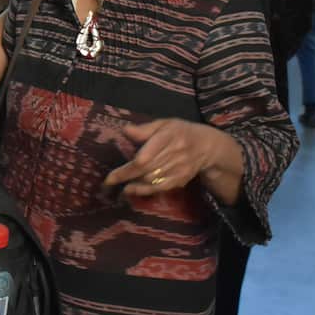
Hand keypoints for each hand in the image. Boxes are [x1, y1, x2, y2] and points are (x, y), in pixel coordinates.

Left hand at [103, 118, 225, 197]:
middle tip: (107, 183)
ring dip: (133, 185)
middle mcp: (175, 154)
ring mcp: (179, 169)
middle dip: (125, 176)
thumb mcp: (164, 123)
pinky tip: (132, 190)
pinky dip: (145, 190)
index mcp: (169, 136)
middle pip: (146, 169)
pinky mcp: (181, 179)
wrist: (207, 146)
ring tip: (118, 186)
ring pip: (152, 180)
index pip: (146, 156)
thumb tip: (125, 130)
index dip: (128, 167)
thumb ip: (145, 129)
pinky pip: (161, 188)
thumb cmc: (181, 131)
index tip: (112, 173)